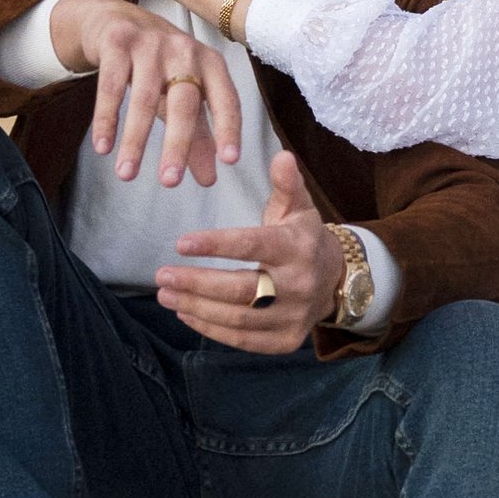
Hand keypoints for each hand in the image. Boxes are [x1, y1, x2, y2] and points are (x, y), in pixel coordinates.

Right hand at [63, 0, 243, 189]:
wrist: (115, 19)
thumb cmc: (158, 64)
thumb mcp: (183, 94)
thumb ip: (198, 135)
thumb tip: (210, 179)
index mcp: (210, 63)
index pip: (226, 99)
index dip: (229, 128)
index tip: (230, 161)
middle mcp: (184, 50)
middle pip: (183, 102)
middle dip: (177, 144)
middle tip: (169, 183)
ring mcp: (150, 43)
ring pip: (144, 98)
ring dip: (134, 140)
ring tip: (126, 175)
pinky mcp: (117, 41)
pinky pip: (110, 86)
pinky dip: (106, 118)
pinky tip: (102, 147)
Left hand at [157, 152, 342, 355]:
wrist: (336, 280)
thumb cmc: (303, 238)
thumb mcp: (298, 206)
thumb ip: (285, 183)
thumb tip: (280, 155)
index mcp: (298, 248)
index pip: (252, 246)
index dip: (215, 245)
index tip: (180, 243)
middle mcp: (298, 285)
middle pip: (240, 289)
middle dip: (196, 283)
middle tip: (161, 274)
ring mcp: (293, 317)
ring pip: (238, 319)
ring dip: (196, 307)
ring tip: (165, 293)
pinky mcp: (286, 342)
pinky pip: (243, 341)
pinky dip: (211, 329)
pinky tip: (186, 313)